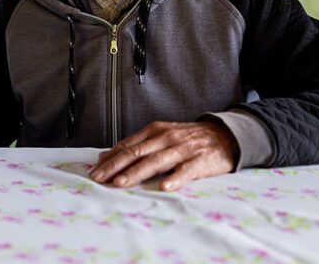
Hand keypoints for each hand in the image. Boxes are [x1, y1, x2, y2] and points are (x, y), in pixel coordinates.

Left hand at [89, 120, 238, 190]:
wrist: (224, 135)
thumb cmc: (187, 138)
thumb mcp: (160, 136)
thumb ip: (135, 145)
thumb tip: (106, 154)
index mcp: (154, 131)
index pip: (127, 146)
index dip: (110, 159)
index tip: (94, 170)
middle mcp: (165, 138)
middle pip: (136, 153)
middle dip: (115, 166)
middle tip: (99, 178)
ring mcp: (183, 149)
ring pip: (156, 161)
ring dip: (136, 172)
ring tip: (121, 183)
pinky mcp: (200, 161)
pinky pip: (186, 171)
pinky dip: (175, 178)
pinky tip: (164, 187)